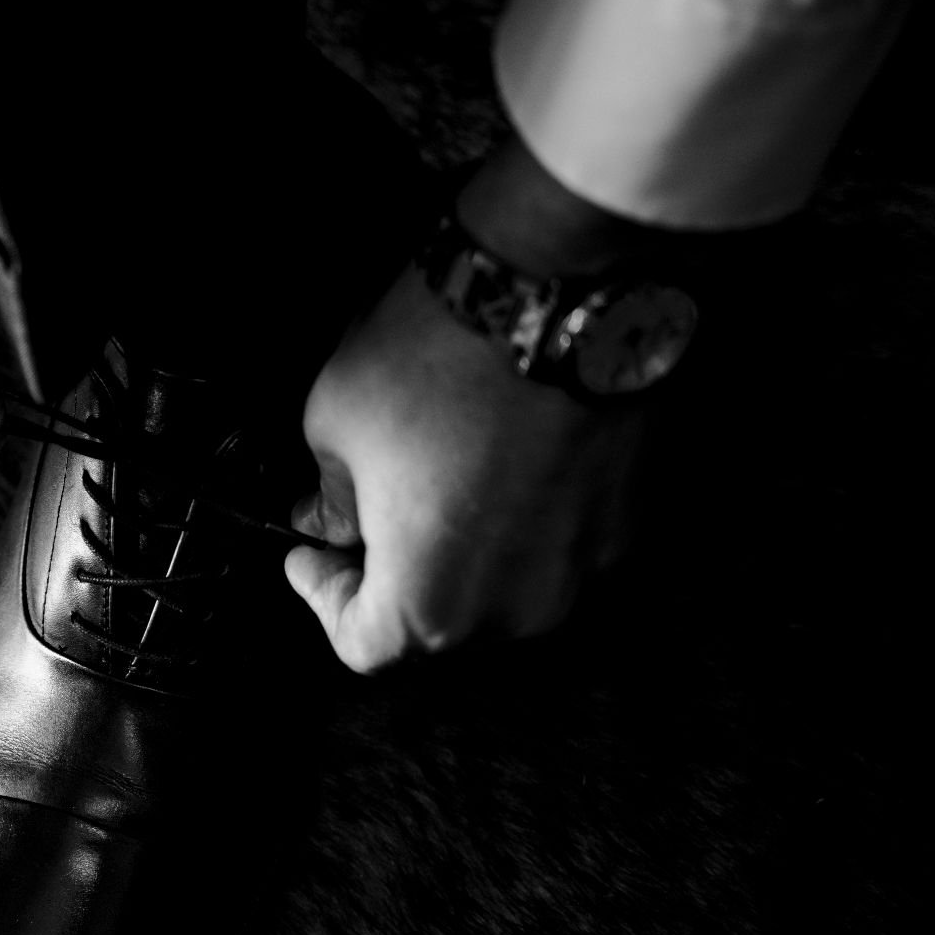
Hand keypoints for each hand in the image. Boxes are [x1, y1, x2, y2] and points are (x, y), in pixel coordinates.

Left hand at [284, 140, 667, 672]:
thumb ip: (330, 497)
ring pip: (502, 586)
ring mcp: (583, 568)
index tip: (307, 555)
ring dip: (461, 550)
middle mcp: (516, 611)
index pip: (362, 644)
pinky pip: (557, 542)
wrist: (562, 290)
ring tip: (433, 483)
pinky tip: (499, 461)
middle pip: (437, 623)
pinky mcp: (628, 520)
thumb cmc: (435, 360)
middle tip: (361, 519)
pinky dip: (521, 518)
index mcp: (430, 607)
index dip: (323, 598)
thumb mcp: (334, 425)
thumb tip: (328, 520)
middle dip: (392, 576)